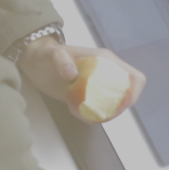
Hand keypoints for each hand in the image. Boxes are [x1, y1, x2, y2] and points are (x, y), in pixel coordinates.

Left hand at [17, 38, 145, 121]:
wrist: (34, 61)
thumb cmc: (46, 54)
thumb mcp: (52, 55)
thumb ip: (61, 60)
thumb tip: (72, 74)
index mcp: (105, 61)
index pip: (133, 76)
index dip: (134, 91)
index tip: (123, 104)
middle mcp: (105, 73)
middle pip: (126, 94)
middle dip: (118, 108)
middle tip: (101, 114)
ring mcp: (96, 85)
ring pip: (112, 104)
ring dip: (104, 113)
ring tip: (86, 114)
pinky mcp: (86, 95)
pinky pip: (97, 108)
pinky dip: (90, 115)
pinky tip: (76, 112)